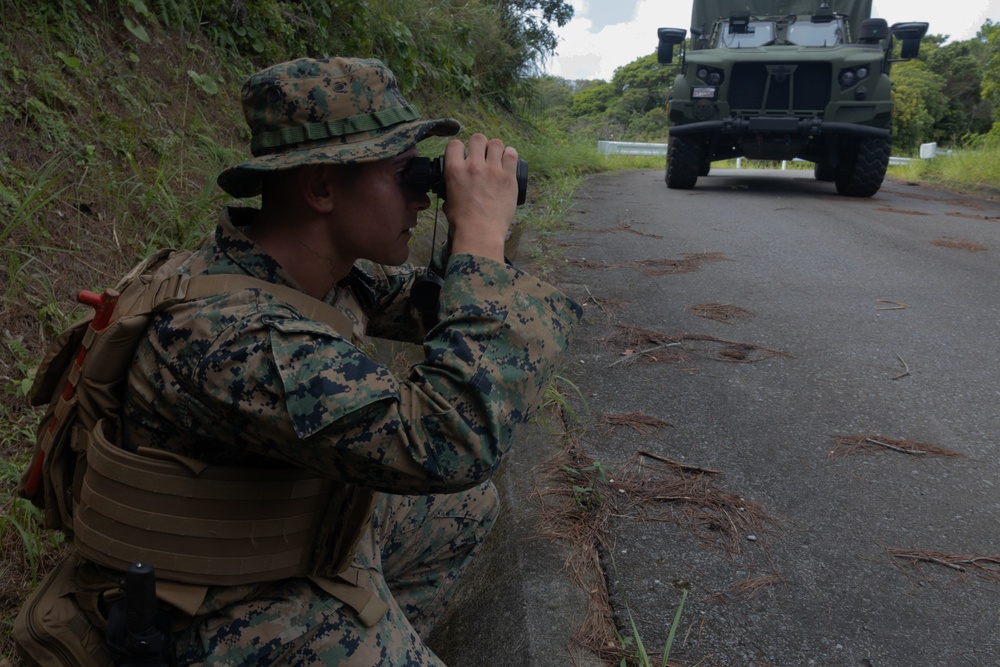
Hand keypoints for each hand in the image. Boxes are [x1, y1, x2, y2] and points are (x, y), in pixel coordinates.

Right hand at [442, 134, 518, 262]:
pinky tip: (508, 162)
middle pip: (478, 138)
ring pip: (496, 143)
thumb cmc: (463, 222)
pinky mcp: (508, 177)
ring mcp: (492, 170)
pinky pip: (512, 155)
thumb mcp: (448, 202)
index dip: (460, 148)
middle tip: (483, 156)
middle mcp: (473, 166)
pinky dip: (510, 155)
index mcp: (454, 171)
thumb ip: (451, 189)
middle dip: (480, 145)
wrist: (480, 233)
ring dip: (495, 149)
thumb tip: (453, 188)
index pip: (455, 144)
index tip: (465, 155)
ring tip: (496, 159)